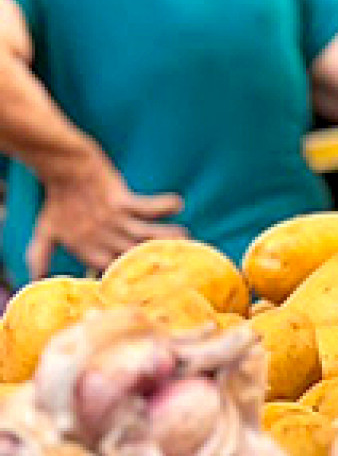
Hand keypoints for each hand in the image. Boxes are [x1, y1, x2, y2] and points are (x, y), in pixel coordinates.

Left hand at [26, 158, 180, 275]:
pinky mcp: (122, 201)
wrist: (65, 170)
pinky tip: (177, 203)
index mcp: (85, 249)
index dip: (127, 281)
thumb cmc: (57, 201)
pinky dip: (164, 205)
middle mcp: (101, 239)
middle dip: (154, 264)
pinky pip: (148, 207)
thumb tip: (32, 280)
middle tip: (177, 267)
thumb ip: (39, 256)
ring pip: (145, 236)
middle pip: (132, 258)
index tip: (145, 286)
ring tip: (186, 239)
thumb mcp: (45, 232)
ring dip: (166, 237)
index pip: (108, 272)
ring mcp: (112, 220)